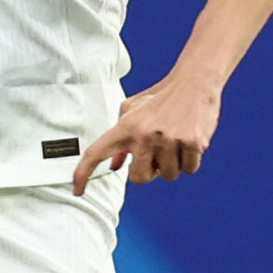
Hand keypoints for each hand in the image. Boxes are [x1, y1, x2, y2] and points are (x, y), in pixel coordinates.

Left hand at [74, 70, 223, 191]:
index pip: (96, 153)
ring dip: (173, 164)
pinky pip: (190, 169)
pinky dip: (191, 160)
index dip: (83, 173)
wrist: (194, 82)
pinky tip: (190, 140)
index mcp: (126, 126)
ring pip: (169, 175)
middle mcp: (145, 134)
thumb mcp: (133, 109)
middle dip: (149, 173)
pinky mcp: (192, 143)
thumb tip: (115, 165)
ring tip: (175, 142)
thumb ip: (120, 137)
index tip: (77, 190)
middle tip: (156, 156)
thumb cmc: (161, 97)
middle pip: (140, 178)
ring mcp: (169, 140)